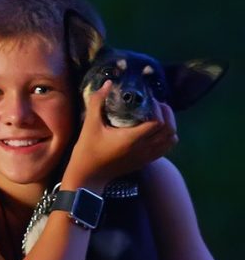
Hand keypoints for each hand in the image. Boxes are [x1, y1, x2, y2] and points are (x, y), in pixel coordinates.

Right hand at [61, 83, 175, 188]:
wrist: (88, 176)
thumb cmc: (87, 151)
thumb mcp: (90, 125)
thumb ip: (98, 102)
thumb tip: (108, 83)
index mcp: (132, 139)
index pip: (158, 122)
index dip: (157, 108)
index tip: (147, 100)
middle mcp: (144, 148)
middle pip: (170, 129)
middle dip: (167, 113)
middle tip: (155, 104)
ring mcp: (147, 156)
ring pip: (171, 139)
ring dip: (169, 125)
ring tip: (158, 116)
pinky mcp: (147, 161)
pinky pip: (166, 148)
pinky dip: (167, 137)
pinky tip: (156, 131)